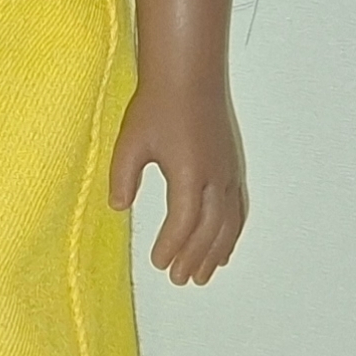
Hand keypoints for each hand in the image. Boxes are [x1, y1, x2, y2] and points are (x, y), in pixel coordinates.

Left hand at [112, 77, 248, 284]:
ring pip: (228, 223)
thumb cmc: (156, 106)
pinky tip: (224, 248)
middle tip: (180, 279)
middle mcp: (215, 177)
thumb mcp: (130, 142)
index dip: (173, 245)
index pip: (184, 221)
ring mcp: (228, 173)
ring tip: (202, 274)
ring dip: (216, 251)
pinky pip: (237, 209)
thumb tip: (118, 207)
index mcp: (189, 173)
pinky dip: (232, 233)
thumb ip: (123, 177)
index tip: (159, 263)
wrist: (189, 76)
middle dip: (194, 257)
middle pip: (209, 229)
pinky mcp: (232, 167)